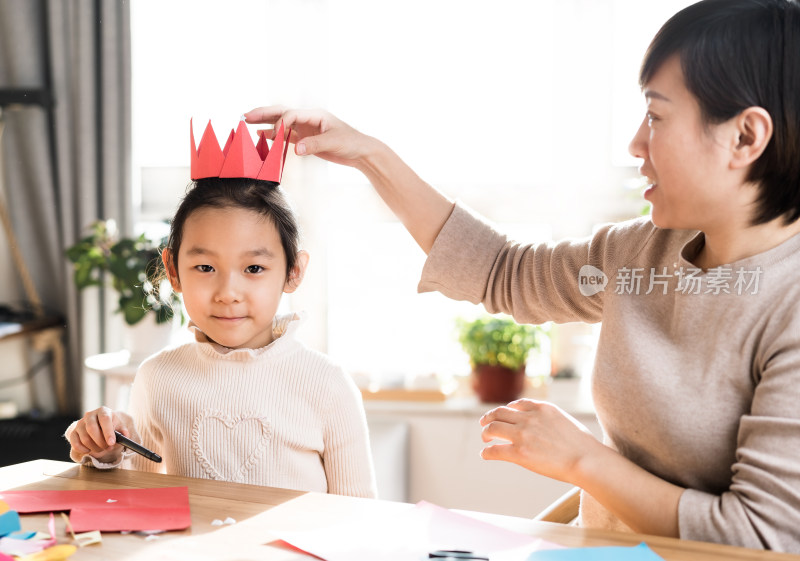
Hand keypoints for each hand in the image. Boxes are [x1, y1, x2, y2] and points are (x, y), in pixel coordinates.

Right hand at [68, 407, 136, 462]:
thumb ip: (123, 431)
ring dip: (94, 447)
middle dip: (101, 442)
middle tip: (108, 448)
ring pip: (85, 438)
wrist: (98, 425)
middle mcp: (90, 415)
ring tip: (102, 449)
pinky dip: (83, 449)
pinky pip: (75, 443)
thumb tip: (125, 436)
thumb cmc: (111, 425)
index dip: (108, 432)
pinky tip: (90, 450)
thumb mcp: (118, 426)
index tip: (112, 443)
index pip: (104, 419)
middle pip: (92, 429)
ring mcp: (80, 423)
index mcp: (103, 411)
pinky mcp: (73, 432)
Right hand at [243, 105, 377, 167]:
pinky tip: (262, 136)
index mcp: (315, 115)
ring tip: (248, 123)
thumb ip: (314, 145)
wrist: (360, 152)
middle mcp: (308, 119)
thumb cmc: (351, 142)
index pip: (291, 114)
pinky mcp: (306, 140)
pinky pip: (286, 137)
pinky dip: (274, 136)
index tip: (275, 135)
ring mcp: (306, 129)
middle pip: (282, 113)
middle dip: (264, 114)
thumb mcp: (333, 142)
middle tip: (246, 116)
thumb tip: (296, 149)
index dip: (281, 123)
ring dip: (265, 124)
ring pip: (281, 124)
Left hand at [479, 399, 601, 483]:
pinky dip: (487, 452)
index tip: (502, 415)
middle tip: (484, 424)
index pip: (516, 404)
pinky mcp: (519, 453)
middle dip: (489, 418)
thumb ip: (549, 419)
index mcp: (542, 408)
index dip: (506, 409)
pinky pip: (494, 450)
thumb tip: (543, 427)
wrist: (586, 461)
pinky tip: (485, 454)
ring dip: (485, 433)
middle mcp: (529, 418)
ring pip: (492, 428)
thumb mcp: (564, 420)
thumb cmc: (582, 445)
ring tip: (484, 439)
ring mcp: (522, 435)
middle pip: (499, 413)